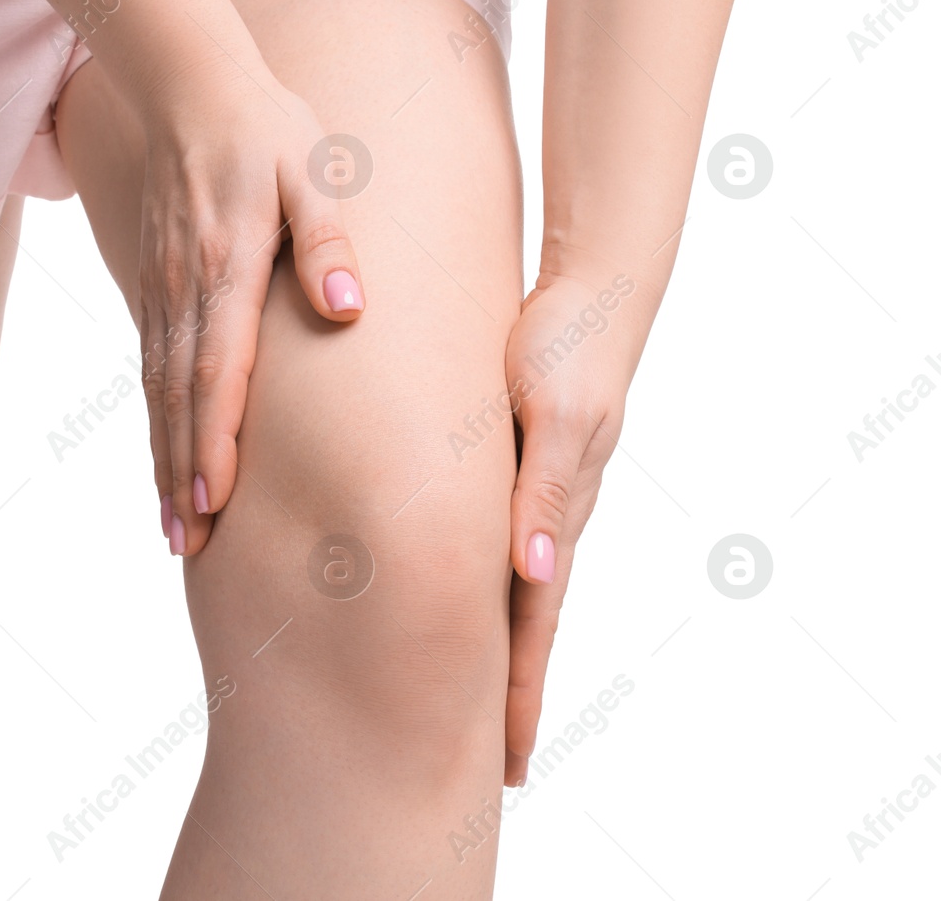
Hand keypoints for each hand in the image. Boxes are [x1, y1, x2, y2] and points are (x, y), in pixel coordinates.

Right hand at [137, 72, 365, 556]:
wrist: (192, 89)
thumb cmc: (268, 132)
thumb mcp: (315, 172)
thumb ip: (327, 243)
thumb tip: (348, 311)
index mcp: (226, 267)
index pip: (217, 370)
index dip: (215, 440)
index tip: (215, 502)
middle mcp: (184, 288)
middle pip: (178, 398)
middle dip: (183, 476)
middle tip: (187, 546)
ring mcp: (162, 290)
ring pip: (157, 392)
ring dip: (163, 462)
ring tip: (171, 529)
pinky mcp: (155, 287)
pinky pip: (150, 368)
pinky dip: (154, 423)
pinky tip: (162, 459)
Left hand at [501, 269, 645, 786]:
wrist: (589, 290)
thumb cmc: (568, 347)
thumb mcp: (556, 417)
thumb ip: (544, 492)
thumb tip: (535, 573)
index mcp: (557, 517)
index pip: (534, 627)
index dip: (518, 693)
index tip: (507, 759)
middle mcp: (548, 520)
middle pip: (524, 625)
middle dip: (508, 695)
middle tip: (491, 765)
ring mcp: (537, 498)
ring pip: (512, 593)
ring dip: (496, 650)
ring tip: (476, 704)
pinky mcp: (521, 470)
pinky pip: (497, 546)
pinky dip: (486, 592)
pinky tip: (467, 604)